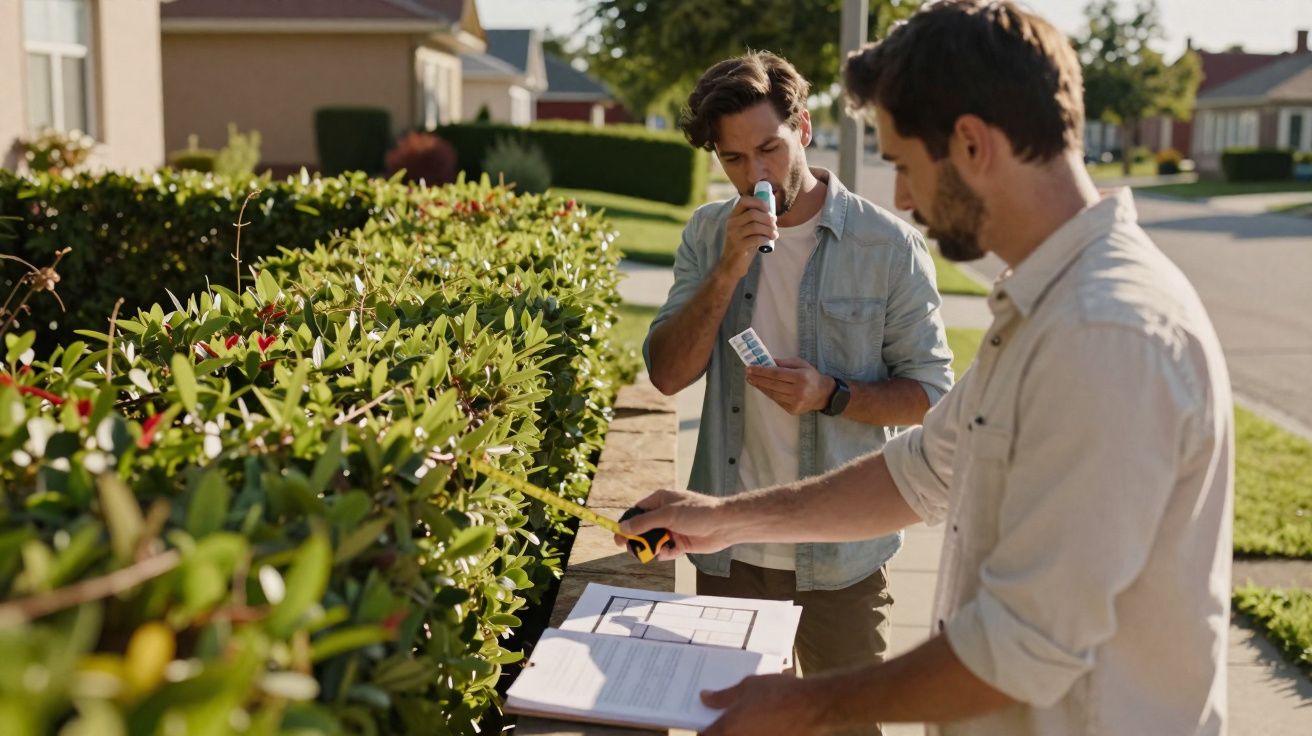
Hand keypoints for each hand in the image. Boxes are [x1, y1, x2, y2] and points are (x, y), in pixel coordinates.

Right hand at [611, 489, 734, 559]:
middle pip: (642, 529)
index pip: (636, 512)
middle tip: (632, 550)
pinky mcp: (681, 542)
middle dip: (637, 540)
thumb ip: (644, 522)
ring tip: (655, 551)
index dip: (626, 524)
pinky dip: (665, 553)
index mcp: (660, 501)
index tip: (618, 537)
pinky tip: (670, 552)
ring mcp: (672, 529)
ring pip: (653, 541)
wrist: (724, 524)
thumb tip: (623, 527)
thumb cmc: (698, 512)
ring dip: (652, 548)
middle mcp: (664, 514)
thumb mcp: (667, 515)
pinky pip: (666, 550)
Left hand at [700, 673, 827, 735]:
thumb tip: (706, 698)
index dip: (702, 731)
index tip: (704, 724)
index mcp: (729, 728)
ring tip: (746, 720)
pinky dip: (754, 732)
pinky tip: (762, 724)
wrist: (813, 706)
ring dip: (740, 731)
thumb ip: (723, 696)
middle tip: (723, 721)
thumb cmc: (780, 692)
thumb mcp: (747, 686)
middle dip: (721, 731)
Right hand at [718, 195, 776, 281]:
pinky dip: (765, 238)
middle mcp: (731, 223)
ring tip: (774, 234)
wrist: (731, 264)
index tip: (768, 210)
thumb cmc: (744, 244)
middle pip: (753, 213)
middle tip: (775, 224)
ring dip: (769, 229)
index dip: (759, 202)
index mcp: (733, 216)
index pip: (744, 200)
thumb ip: (754, 218)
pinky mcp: (738, 247)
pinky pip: (756, 239)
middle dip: (768, 218)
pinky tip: (769, 240)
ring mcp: (734, 235)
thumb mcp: (746, 229)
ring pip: (755, 226)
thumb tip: (772, 208)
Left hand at [746, 357, 835, 415]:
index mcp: (801, 377)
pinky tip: (762, 387)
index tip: (750, 368)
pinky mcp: (792, 410)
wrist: (823, 394)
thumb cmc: (810, 376)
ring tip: (751, 380)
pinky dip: (768, 393)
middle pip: (772, 384)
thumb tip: (766, 361)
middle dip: (758, 379)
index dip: (762, 371)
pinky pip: (776, 400)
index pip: (776, 374)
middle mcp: (799, 391)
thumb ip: (783, 363)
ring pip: (772, 393)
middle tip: (747, 374)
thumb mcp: (800, 364)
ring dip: (760, 386)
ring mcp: (795, 402)